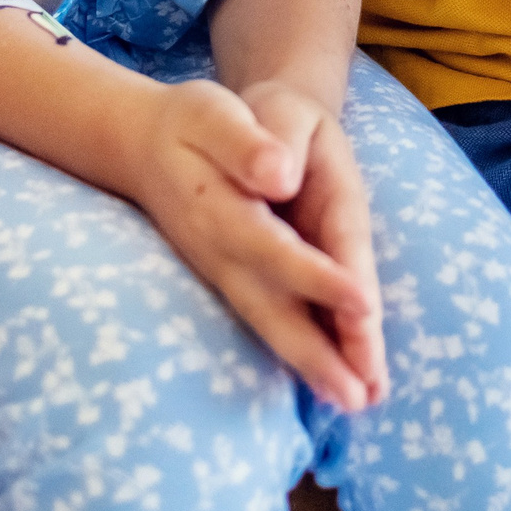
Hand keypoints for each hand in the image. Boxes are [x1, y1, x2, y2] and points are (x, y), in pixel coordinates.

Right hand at [125, 78, 383, 412]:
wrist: (148, 144)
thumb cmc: (195, 122)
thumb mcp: (215, 111)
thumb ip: (245, 142)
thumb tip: (278, 177)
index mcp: (223, 207)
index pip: (276, 247)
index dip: (318, 276)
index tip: (363, 305)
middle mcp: (223, 252)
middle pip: (275, 306)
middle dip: (319, 351)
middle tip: (361, 394)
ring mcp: (225, 272)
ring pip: (273, 322)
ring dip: (314, 363)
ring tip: (359, 399)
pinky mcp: (235, 279)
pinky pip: (271, 318)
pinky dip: (302, 349)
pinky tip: (334, 378)